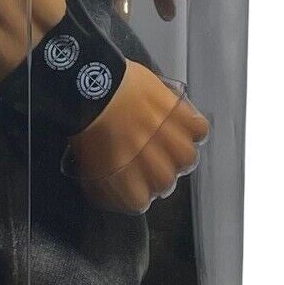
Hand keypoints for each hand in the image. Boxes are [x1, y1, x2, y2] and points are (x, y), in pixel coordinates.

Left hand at [67, 60, 208, 212]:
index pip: (139, 202)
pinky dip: (194, 128)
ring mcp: (164, 134)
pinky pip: (199, 129)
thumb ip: (99, 173)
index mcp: (121, 173)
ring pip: (187, 158)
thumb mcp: (85, 154)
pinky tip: (185, 126)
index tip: (134, 186)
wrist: (92, 82)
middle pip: (166, 182)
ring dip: (179, 154)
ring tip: (172, 146)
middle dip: (159, 175)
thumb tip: (104, 187)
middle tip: (153, 163)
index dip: (136, 194)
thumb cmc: (84, 115)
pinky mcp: (175, 111)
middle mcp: (148, 159)